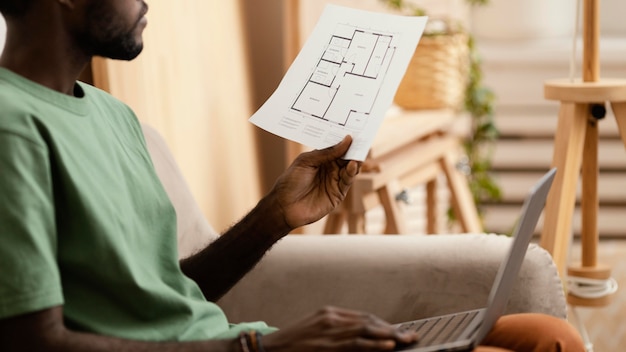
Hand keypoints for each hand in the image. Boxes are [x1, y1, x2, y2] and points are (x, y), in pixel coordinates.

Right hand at [262, 306, 417, 351]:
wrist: (268, 350)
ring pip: (365, 331)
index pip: (363, 317)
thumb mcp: (315, 330)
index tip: (397, 332)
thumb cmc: (293, 344)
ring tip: (406, 341)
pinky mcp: (325, 345)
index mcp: (329, 313)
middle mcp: (330, 319)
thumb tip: (362, 336)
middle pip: (368, 322)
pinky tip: (388, 346)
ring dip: (389, 337)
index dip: (383, 325)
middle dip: (391, 330)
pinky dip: (374, 345)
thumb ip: (336, 331)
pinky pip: (354, 345)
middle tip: (411, 336)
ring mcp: (328, 331)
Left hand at [270, 136, 360, 228]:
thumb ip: (327, 152)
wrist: (284, 206)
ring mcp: (334, 181)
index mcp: (321, 159)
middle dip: (354, 149)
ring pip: (350, 168)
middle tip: (361, 139)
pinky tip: (352, 164)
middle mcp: (330, 169)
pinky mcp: (338, 194)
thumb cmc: (291, 182)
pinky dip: (351, 172)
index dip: (345, 140)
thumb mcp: (306, 161)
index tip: (353, 131)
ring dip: (355, 160)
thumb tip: (347, 140)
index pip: (337, 147)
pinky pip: (347, 181)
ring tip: (358, 152)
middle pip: (346, 157)